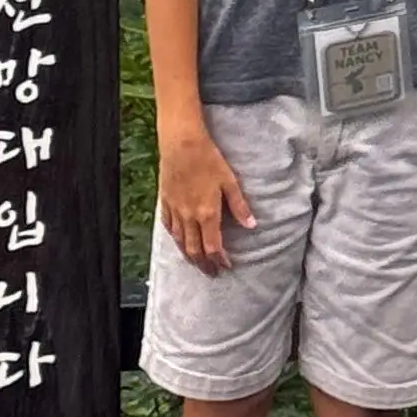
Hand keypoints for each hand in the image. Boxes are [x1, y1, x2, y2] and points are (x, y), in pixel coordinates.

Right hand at [158, 125, 254, 272]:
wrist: (181, 143)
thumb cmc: (208, 159)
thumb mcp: (229, 181)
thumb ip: (240, 206)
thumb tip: (252, 225)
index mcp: (207, 213)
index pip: (213, 246)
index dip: (220, 260)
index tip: (226, 267)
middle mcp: (189, 216)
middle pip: (194, 250)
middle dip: (204, 264)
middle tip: (211, 273)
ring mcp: (175, 210)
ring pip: (180, 241)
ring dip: (188, 255)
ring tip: (196, 263)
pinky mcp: (165, 202)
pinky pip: (168, 226)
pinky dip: (174, 238)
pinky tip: (178, 240)